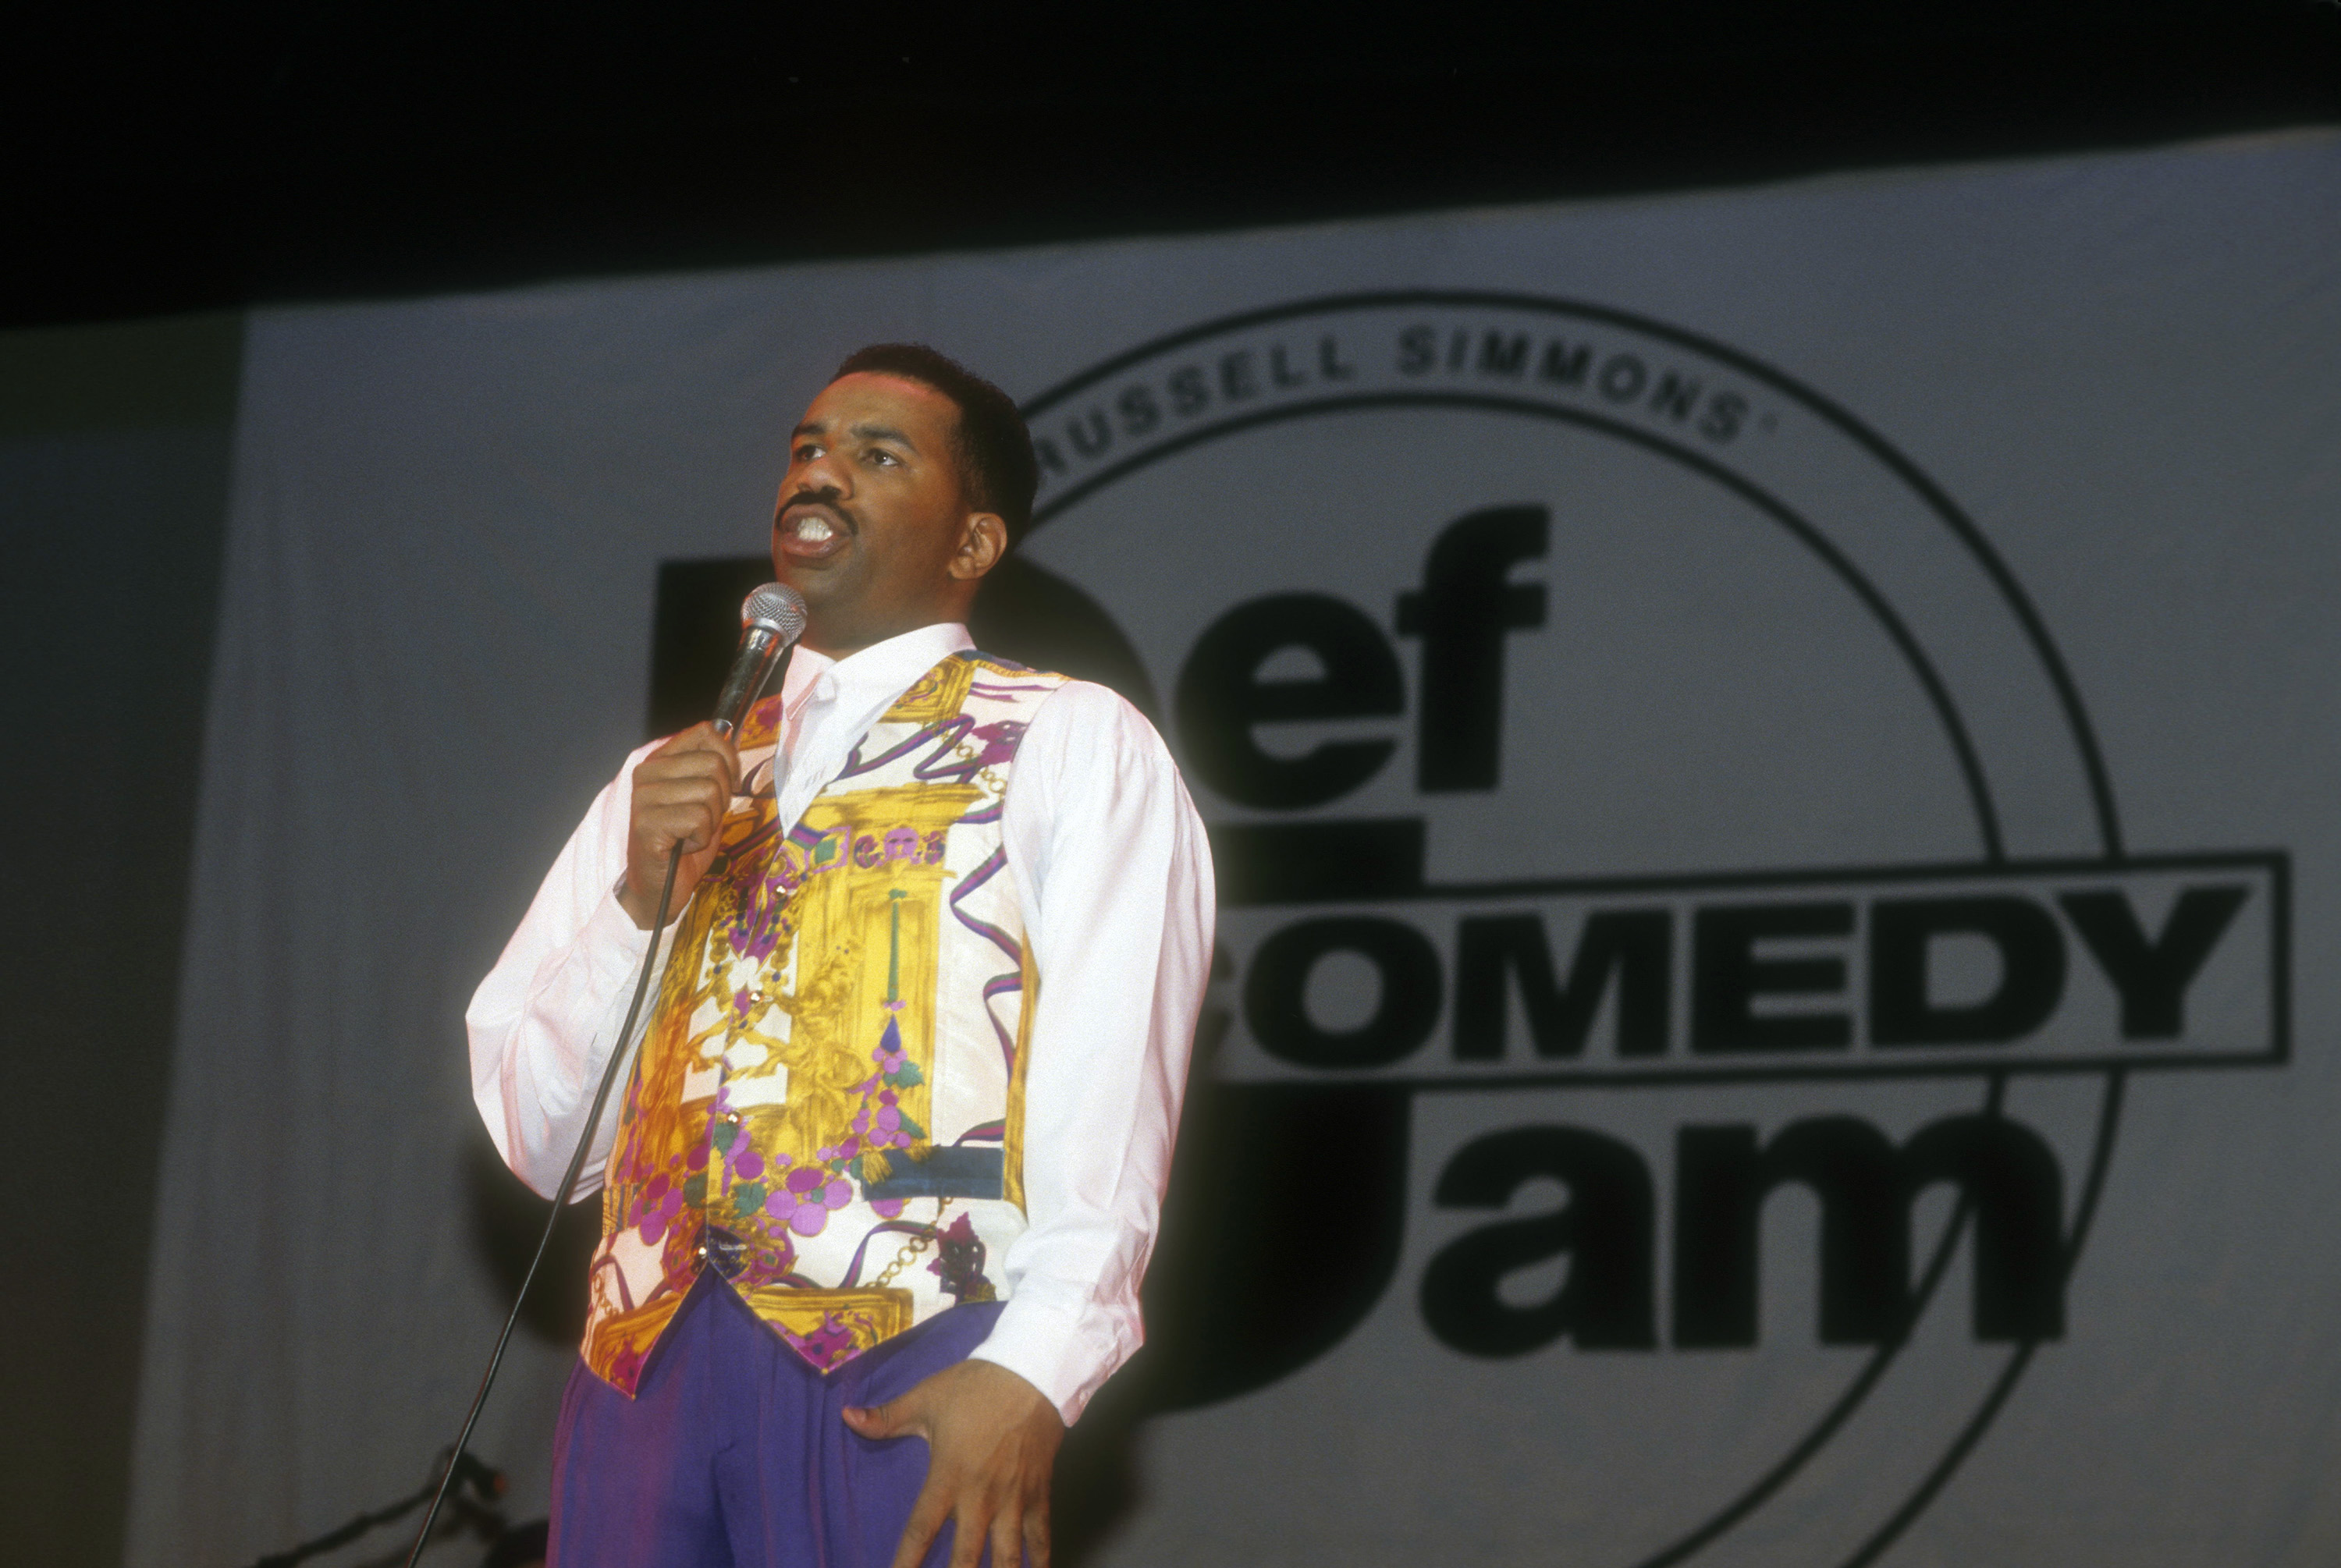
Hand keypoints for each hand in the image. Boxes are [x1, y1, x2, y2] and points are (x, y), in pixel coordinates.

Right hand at [618, 722, 739, 928]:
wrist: (662, 885)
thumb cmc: (686, 839)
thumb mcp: (705, 796)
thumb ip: (712, 766)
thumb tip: (727, 735)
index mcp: (660, 760)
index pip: (705, 732)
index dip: (728, 758)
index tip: (725, 784)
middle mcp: (646, 773)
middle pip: (714, 764)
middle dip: (722, 797)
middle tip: (703, 818)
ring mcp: (642, 798)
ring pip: (709, 792)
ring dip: (711, 821)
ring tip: (691, 833)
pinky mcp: (646, 824)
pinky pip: (698, 818)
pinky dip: (701, 838)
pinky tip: (683, 845)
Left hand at [841, 1359, 1064, 1567]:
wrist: (1033, 1371)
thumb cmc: (976, 1386)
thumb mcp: (927, 1397)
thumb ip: (887, 1416)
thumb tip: (846, 1417)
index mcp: (948, 1477)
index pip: (920, 1532)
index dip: (904, 1564)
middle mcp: (980, 1498)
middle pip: (964, 1558)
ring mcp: (1013, 1499)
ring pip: (1006, 1557)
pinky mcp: (1039, 1493)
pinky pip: (1040, 1536)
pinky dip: (1040, 1561)